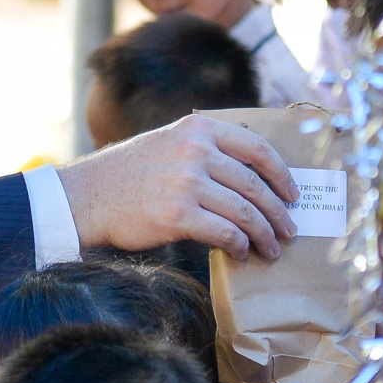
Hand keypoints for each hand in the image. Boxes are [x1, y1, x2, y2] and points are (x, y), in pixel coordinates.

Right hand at [57, 113, 299, 260]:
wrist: (88, 196)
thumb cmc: (132, 174)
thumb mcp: (170, 142)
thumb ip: (207, 149)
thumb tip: (254, 176)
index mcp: (199, 128)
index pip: (256, 148)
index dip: (281, 173)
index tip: (293, 194)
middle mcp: (196, 150)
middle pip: (254, 184)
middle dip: (278, 212)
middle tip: (289, 230)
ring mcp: (187, 182)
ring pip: (244, 211)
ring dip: (264, 234)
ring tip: (272, 249)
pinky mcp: (177, 214)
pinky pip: (224, 232)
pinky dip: (239, 246)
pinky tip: (242, 253)